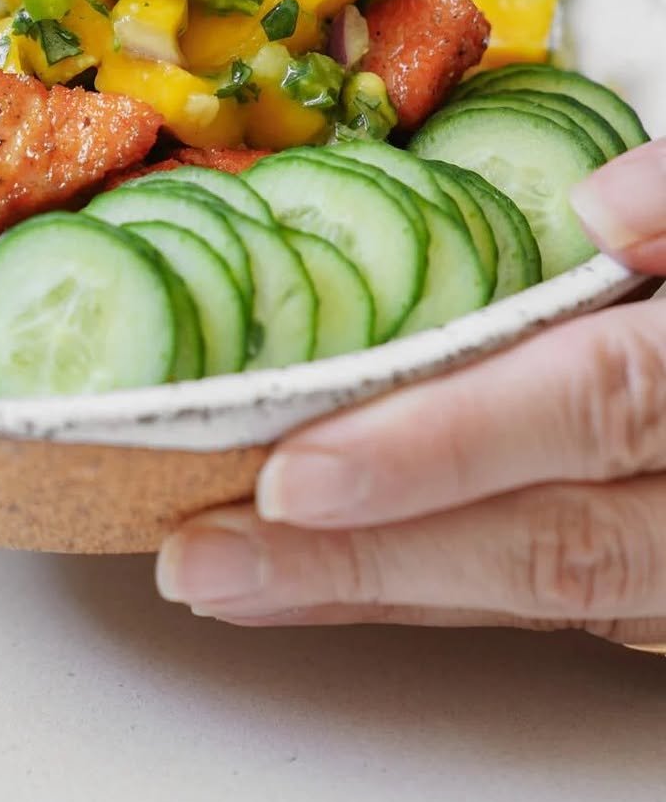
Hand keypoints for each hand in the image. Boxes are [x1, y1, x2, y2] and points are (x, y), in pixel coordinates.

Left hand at [157, 142, 665, 641]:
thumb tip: (600, 206)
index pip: (588, 406)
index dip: (445, 446)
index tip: (297, 471)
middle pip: (547, 537)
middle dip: (367, 557)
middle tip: (201, 556)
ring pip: (544, 587)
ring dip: (376, 588)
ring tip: (228, 575)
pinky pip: (554, 594)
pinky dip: (433, 582)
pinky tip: (327, 569)